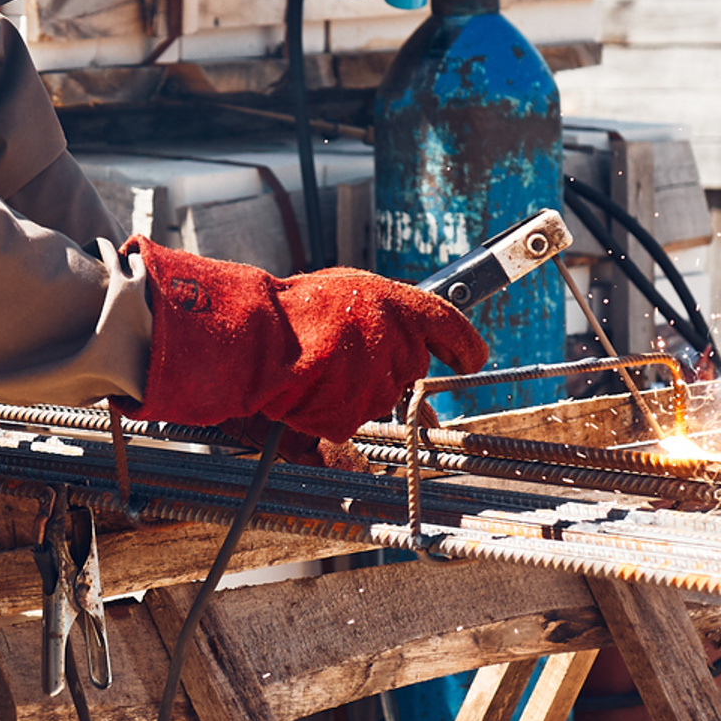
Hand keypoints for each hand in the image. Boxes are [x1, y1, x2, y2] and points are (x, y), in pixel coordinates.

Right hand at [131, 239, 489, 443]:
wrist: (249, 338)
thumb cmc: (289, 313)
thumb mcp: (347, 296)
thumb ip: (385, 320)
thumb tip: (422, 350)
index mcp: (396, 302)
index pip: (449, 326)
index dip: (464, 346)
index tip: (471, 359)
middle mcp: (395, 341)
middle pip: (409, 370)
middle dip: (386, 370)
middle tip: (350, 361)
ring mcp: (376, 381)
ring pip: (377, 400)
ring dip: (350, 392)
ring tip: (313, 370)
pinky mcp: (352, 413)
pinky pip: (348, 424)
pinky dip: (326, 416)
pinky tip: (305, 395)